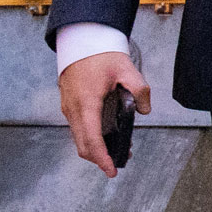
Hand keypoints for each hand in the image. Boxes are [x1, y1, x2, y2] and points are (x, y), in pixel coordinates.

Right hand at [57, 46, 152, 179]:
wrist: (81, 41)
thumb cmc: (101, 54)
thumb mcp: (126, 69)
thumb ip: (139, 90)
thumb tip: (143, 111)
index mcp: (86, 103)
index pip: (92, 139)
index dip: (102, 158)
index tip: (112, 170)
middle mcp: (73, 109)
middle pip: (83, 145)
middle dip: (100, 158)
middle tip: (119, 162)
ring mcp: (68, 108)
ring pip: (79, 138)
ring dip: (95, 148)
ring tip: (117, 148)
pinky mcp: (69, 105)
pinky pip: (78, 128)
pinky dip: (90, 137)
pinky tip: (106, 135)